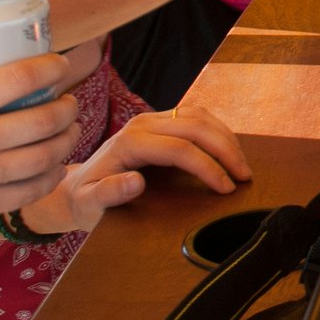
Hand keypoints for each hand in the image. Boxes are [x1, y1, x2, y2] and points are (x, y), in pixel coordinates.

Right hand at [0, 53, 92, 250]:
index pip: (17, 79)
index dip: (50, 67)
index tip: (60, 64)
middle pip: (44, 119)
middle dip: (66, 107)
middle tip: (68, 101)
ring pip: (46, 155)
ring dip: (67, 139)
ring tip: (68, 129)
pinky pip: (32, 189)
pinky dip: (52, 174)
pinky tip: (54, 164)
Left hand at [31, 104, 253, 233]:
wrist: (75, 187)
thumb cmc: (85, 200)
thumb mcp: (88, 204)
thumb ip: (108, 194)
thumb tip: (135, 183)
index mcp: (129, 142)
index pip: (180, 148)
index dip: (208, 167)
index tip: (226, 188)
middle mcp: (142, 123)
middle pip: (195, 127)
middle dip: (225, 150)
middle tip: (244, 175)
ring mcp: (152, 119)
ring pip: (200, 116)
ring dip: (226, 137)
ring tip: (241, 163)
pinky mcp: (160, 120)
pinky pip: (196, 116)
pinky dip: (218, 130)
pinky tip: (228, 148)